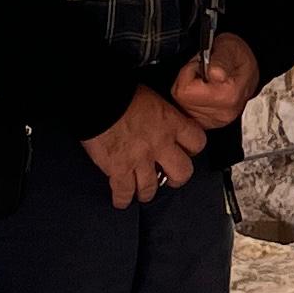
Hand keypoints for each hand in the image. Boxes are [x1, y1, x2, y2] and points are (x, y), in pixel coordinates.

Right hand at [84, 84, 210, 207]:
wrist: (96, 99)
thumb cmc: (119, 92)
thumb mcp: (150, 97)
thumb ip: (159, 115)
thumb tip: (156, 121)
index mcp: (170, 122)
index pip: (197, 142)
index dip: (192, 149)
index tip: (185, 150)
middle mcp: (160, 144)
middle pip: (182, 172)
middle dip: (176, 177)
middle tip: (168, 175)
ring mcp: (140, 159)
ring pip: (152, 187)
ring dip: (147, 191)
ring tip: (142, 191)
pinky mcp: (119, 169)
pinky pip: (124, 192)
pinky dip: (122, 199)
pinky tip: (121, 200)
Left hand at [171, 32, 260, 129]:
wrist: (247, 69)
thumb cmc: (236, 56)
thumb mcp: (228, 48)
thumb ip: (221, 60)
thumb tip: (216, 74)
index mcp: (228, 95)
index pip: (186, 89)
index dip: (190, 71)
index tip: (202, 65)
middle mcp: (223, 113)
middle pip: (182, 99)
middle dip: (188, 81)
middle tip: (203, 72)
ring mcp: (217, 121)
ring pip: (183, 105)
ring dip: (188, 90)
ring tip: (204, 81)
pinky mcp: (210, 124)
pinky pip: (187, 113)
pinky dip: (190, 101)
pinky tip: (202, 92)